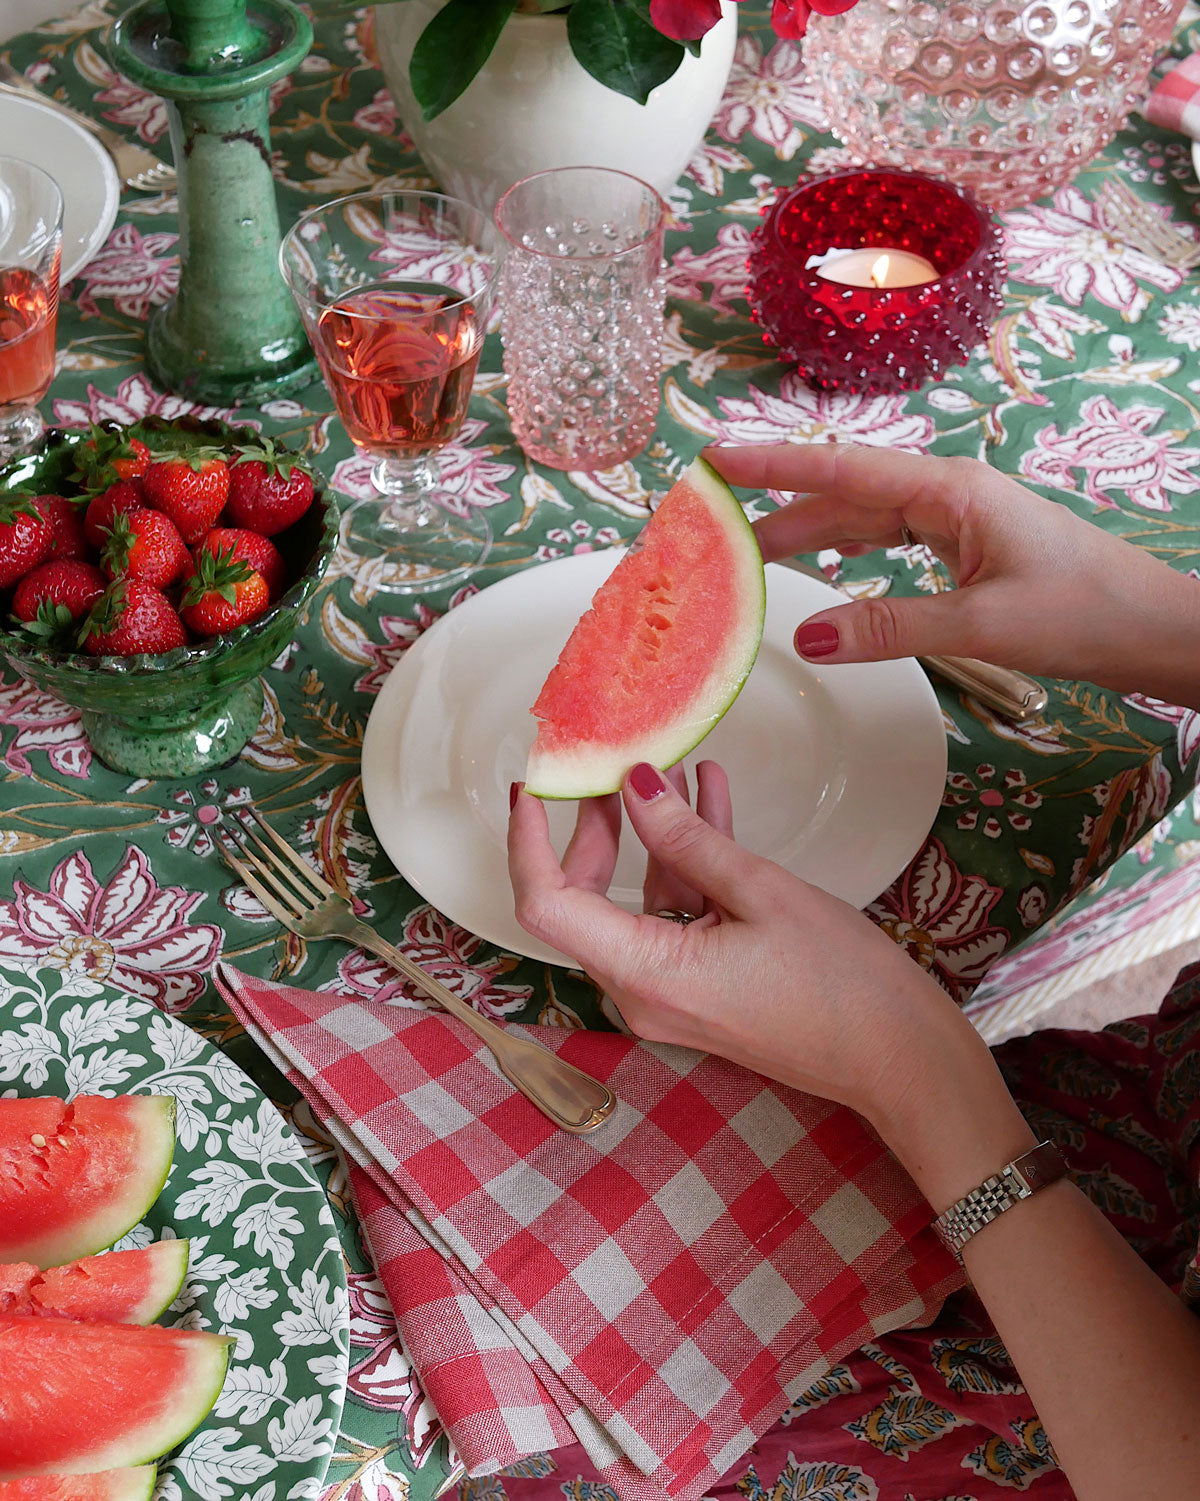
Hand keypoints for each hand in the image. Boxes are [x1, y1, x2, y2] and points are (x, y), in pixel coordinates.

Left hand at [508, 760, 1001, 1141]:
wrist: (899, 1057)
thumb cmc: (843, 986)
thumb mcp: (761, 892)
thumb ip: (688, 838)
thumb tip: (635, 787)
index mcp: (645, 975)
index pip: (546, 904)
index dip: (528, 841)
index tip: (533, 788)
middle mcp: (642, 993)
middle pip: (584, 900)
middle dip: (597, 828)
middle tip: (612, 768)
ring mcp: (669, 994)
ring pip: (636, 902)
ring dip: (655, 836)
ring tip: (675, 767)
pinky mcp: (698, 986)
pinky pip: (674, 917)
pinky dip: (688, 865)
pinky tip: (710, 802)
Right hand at [704, 442, 1199, 707]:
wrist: (1151, 629)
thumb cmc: (1081, 612)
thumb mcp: (980, 623)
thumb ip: (889, 628)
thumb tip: (806, 638)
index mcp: (949, 490)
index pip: (843, 471)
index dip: (774, 465)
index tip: (715, 458)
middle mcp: (947, 495)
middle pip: (844, 495)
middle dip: (777, 507)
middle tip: (713, 525)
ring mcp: (957, 520)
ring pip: (863, 522)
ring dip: (808, 537)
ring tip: (748, 555)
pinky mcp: (965, 549)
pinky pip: (888, 545)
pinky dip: (846, 558)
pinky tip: (821, 573)